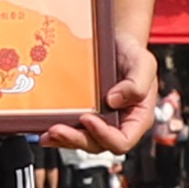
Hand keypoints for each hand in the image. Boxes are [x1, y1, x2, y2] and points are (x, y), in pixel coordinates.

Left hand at [38, 30, 161, 158]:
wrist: (117, 42)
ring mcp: (101, 121)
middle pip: (99, 145)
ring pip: (84, 141)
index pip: (123, 141)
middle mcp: (119, 124)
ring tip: (48, 132)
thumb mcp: (143, 63)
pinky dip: (59, 132)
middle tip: (57, 129)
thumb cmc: (133, 53)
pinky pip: (74, 129)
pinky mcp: (86, 115)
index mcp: (137, 118)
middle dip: (77, 139)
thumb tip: (113, 101)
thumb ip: (136, 84)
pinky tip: (44, 128)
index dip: (105, 136)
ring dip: (64, 140)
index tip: (88, 118)